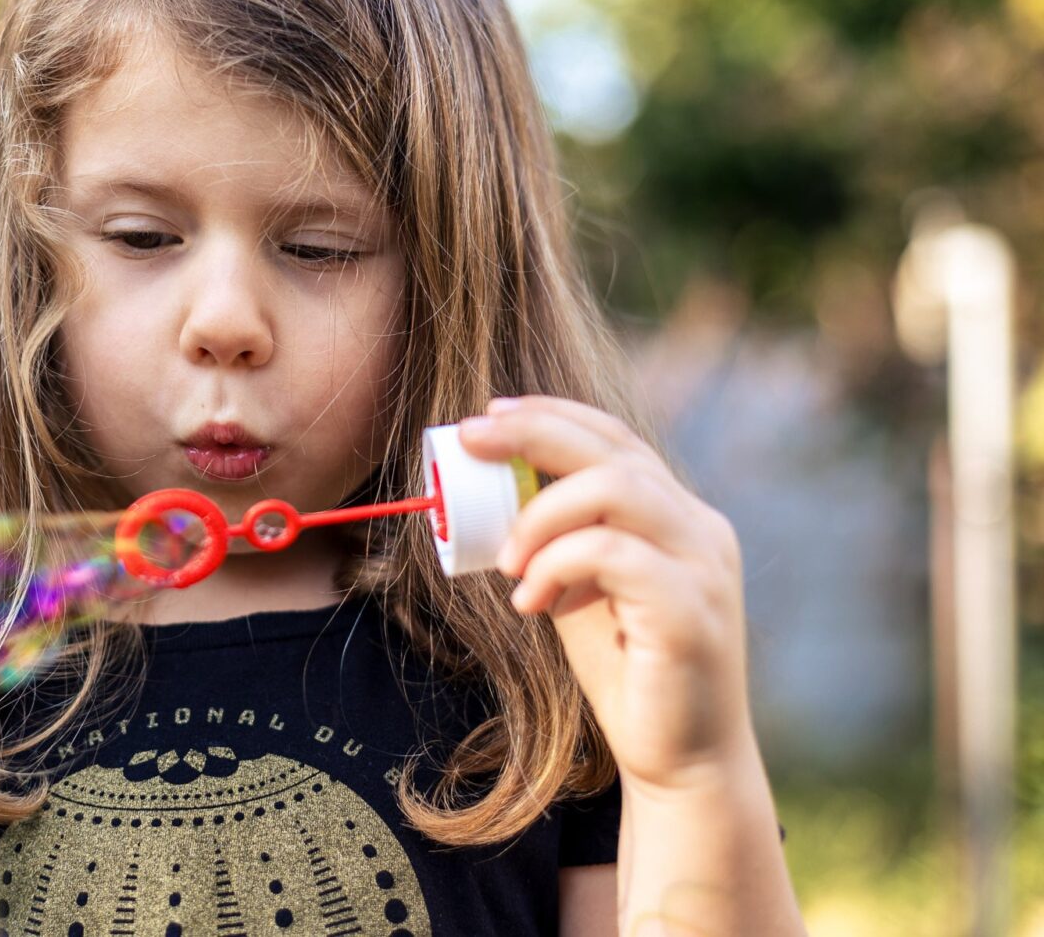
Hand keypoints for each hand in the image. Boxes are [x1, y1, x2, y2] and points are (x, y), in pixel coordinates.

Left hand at [458, 394, 759, 793]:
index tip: (487, 414)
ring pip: (618, 489)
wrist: (680, 759)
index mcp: (677, 515)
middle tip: (469, 441)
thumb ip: (556, 538)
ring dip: (542, 514)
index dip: (551, 415)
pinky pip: (615, 554)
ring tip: (506, 561)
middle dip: (533, 433)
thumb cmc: (627, 670)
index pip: (616, 438)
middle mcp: (700, 529)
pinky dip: (557, 564)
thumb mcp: (579, 587)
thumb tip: (489, 490)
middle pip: (615, 449)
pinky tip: (529, 602)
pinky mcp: (692, 611)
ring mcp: (703, 567)